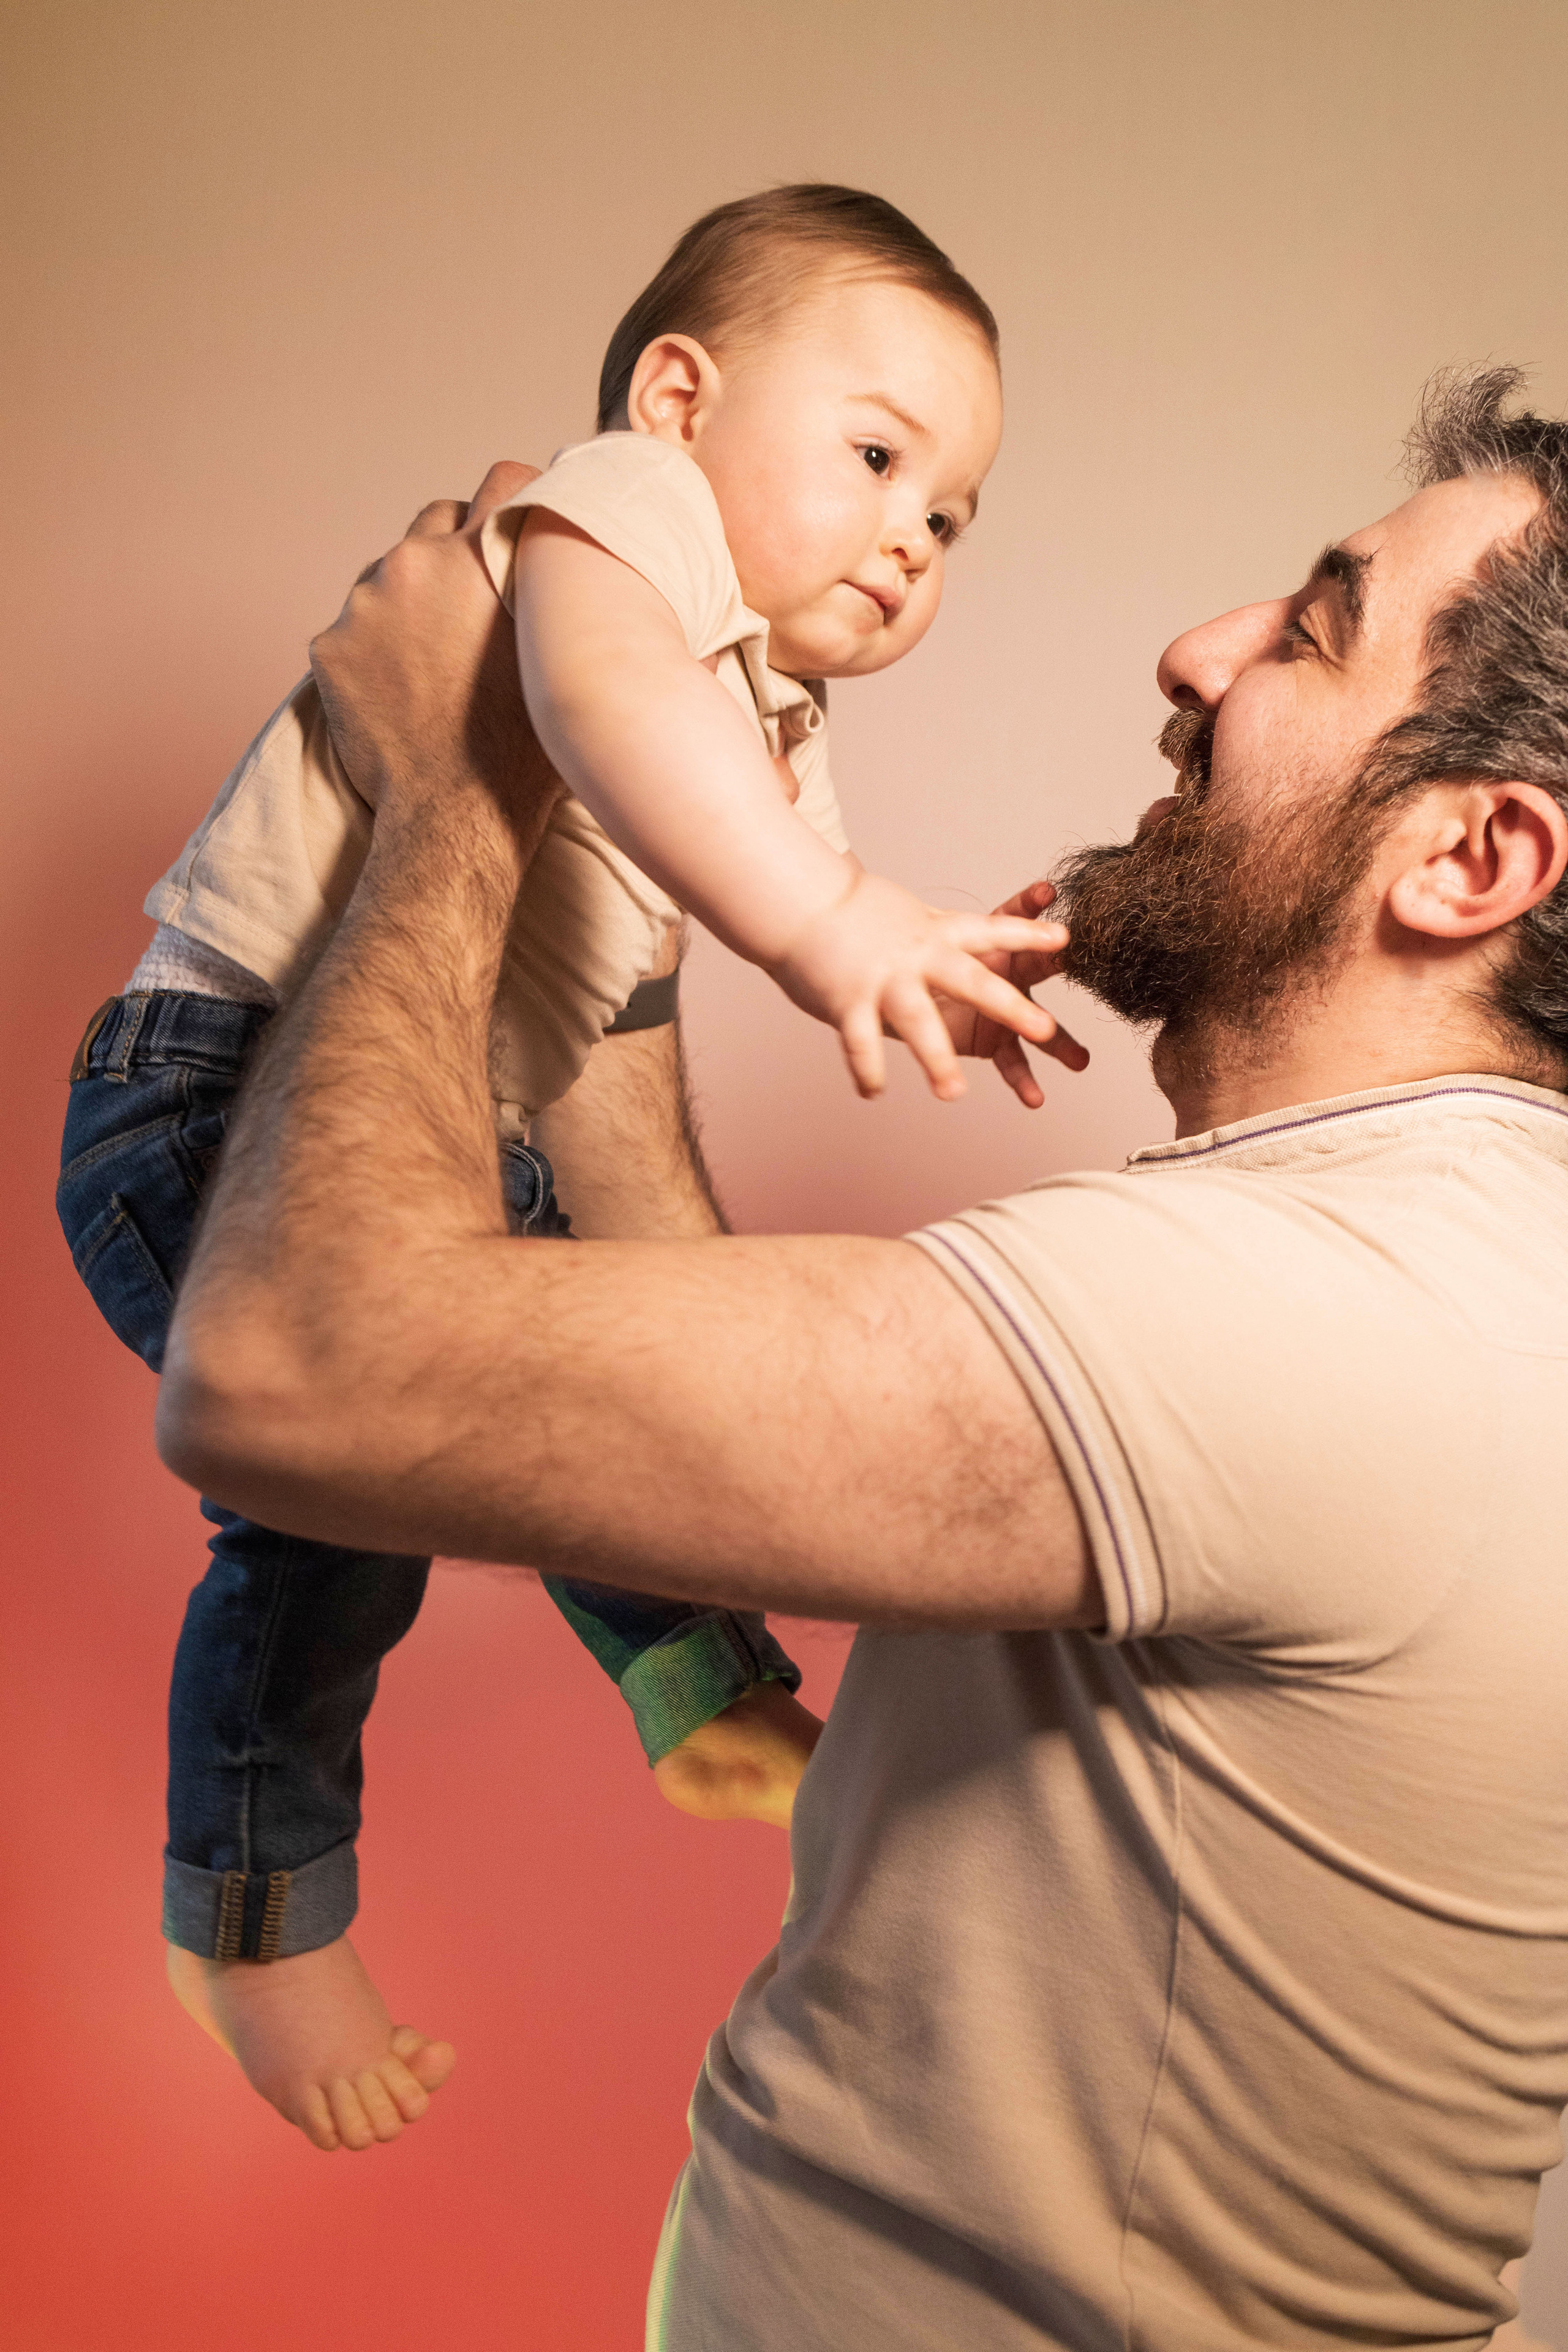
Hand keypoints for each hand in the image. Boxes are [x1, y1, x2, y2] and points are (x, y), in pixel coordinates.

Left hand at [309, 462, 559, 851]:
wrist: (456, 816)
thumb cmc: (525, 748)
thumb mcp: (559, 653)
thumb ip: (553, 592)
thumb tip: (574, 559)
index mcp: (483, 557)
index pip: (505, 480)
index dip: (518, 499)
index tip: (522, 521)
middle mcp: (417, 562)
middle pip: (436, 519)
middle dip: (454, 550)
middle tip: (473, 604)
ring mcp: (365, 604)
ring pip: (389, 576)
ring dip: (409, 602)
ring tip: (434, 662)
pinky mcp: (330, 647)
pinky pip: (353, 630)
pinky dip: (373, 651)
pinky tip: (400, 692)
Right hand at [770, 866, 1072, 1100]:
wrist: (800, 904)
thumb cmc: (859, 915)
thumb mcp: (914, 918)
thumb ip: (951, 934)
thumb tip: (994, 929)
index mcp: (938, 934)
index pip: (993, 932)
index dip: (1030, 937)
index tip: (1066, 941)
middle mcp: (917, 956)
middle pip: (971, 981)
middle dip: (1009, 1007)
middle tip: (1046, 1029)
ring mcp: (883, 979)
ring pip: (916, 1020)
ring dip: (935, 1058)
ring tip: (953, 1094)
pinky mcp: (848, 1000)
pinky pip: (860, 1041)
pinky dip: (867, 1069)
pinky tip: (874, 1093)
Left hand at [937, 879, 1087, 1107]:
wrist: (898, 1001)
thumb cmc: (915, 967)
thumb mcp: (923, 947)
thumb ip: (932, 930)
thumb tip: (941, 914)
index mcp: (991, 942)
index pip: (1012, 918)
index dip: (1029, 904)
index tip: (1044, 892)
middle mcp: (1009, 973)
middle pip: (1037, 966)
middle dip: (1058, 964)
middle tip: (1077, 962)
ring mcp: (1007, 1010)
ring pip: (1038, 1024)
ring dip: (1060, 1043)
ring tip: (1080, 1061)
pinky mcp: (997, 1042)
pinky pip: (1012, 1063)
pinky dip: (1023, 1082)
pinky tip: (1035, 1099)